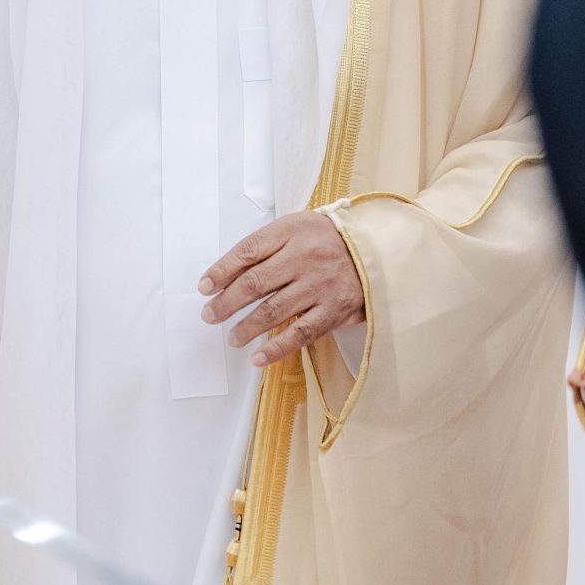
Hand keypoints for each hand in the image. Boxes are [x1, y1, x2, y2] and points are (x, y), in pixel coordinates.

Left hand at [199, 211, 364, 369]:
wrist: (379, 249)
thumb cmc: (330, 240)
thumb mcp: (299, 227)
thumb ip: (267, 246)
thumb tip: (227, 274)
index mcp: (293, 230)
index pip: (248, 250)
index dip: (222, 270)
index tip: (204, 286)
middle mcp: (305, 257)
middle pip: (255, 282)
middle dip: (226, 302)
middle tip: (209, 315)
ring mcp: (320, 285)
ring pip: (273, 311)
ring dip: (246, 327)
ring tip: (232, 337)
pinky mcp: (334, 309)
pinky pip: (300, 333)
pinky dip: (276, 348)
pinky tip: (258, 357)